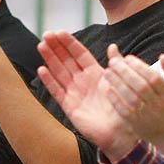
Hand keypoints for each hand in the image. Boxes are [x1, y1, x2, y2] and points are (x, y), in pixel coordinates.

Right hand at [34, 34, 138, 160]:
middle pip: (67, 60)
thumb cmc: (123, 107)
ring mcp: (75, 93)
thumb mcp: (119, 82)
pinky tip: (42, 69)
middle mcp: (83, 81)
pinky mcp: (69, 106)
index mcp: (95, 73)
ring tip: (41, 46)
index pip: (80, 54)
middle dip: (56, 47)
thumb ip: (115, 64)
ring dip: (50, 59)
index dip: (70, 43)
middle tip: (46, 34)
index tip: (60, 32)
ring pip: (59, 72)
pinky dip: (49, 81)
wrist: (121, 132)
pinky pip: (57, 91)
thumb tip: (112, 46)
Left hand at [101, 51, 163, 149]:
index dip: (140, 66)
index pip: (154, 77)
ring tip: (107, 73)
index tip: (128, 58)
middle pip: (141, 86)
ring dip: (118, 84)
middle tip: (113, 62)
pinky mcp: (137, 124)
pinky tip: (109, 90)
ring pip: (131, 98)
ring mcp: (147, 114)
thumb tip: (162, 56)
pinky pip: (125, 112)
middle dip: (125, 72)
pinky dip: (116, 100)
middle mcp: (158, 104)